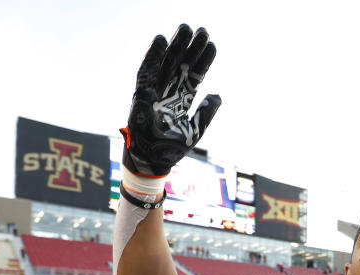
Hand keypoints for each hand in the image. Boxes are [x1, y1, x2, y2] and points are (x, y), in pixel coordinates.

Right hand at [121, 24, 221, 177]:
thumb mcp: (195, 130)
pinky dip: (152, 56)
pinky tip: (161, 40)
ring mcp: (155, 91)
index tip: (212, 45)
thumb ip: (207, 113)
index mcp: (183, 99)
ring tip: (185, 29)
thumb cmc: (172, 149)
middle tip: (202, 30)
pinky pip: (146, 71)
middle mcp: (169, 91)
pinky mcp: (141, 94)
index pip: (195, 75)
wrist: (153, 161)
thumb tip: (218, 94)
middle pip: (182, 64)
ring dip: (175, 46)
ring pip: (166, 63)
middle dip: (191, 47)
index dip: (203, 61)